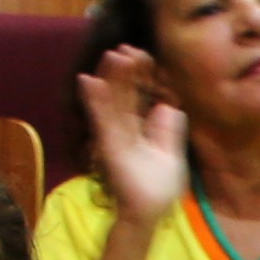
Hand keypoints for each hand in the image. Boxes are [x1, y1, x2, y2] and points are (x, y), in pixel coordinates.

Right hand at [79, 54, 190, 223]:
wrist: (148, 212)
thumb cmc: (158, 187)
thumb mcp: (170, 152)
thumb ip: (167, 129)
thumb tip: (167, 105)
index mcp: (138, 128)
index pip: (137, 96)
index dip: (139, 76)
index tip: (143, 55)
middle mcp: (123, 128)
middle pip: (123, 94)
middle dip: (125, 71)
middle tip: (127, 47)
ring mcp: (114, 136)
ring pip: (111, 101)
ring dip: (110, 78)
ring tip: (112, 54)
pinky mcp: (108, 146)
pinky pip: (101, 120)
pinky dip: (95, 101)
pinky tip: (89, 80)